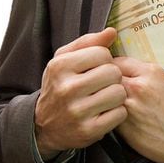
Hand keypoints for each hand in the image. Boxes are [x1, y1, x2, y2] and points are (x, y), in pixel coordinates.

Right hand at [34, 28, 126, 159]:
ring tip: (105, 98)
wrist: (43, 126)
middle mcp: (66, 88)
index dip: (105, 60)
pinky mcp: (88, 131)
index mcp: (60, 66)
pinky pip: (120, 114)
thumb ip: (89, 43)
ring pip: (119, 93)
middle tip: (103, 84)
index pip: (102, 53)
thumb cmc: (61, 85)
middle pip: (113, 72)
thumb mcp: (65, 60)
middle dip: (113, 77)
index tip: (97, 68)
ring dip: (117, 95)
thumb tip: (112, 31)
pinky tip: (105, 112)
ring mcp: (77, 111)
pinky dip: (117, 113)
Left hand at [112, 57, 163, 162]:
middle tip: (105, 88)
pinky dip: (106, 113)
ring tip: (108, 102)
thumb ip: (146, 76)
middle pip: (107, 75)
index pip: (119, 60)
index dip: (111, 67)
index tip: (109, 72)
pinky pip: (106, 112)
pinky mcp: (122, 123)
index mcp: (151, 72)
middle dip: (104, 81)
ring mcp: (129, 104)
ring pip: (104, 93)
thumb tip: (128, 73)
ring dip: (103, 97)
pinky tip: (113, 116)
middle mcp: (138, 85)